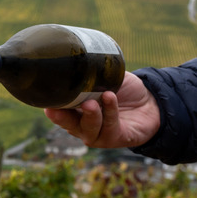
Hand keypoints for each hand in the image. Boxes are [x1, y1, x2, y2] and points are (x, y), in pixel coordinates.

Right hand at [43, 72, 159, 147]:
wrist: (150, 101)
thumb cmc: (123, 90)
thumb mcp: (106, 77)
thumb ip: (93, 73)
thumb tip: (80, 59)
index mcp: (75, 111)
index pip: (59, 111)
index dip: (52, 108)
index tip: (46, 103)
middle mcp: (82, 125)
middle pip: (68, 125)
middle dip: (63, 118)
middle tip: (59, 108)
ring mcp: (98, 134)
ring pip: (88, 129)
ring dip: (89, 116)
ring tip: (91, 103)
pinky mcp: (115, 138)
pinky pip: (110, 127)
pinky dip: (109, 112)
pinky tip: (110, 97)